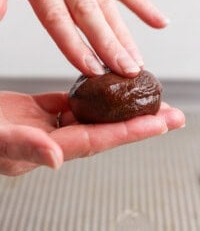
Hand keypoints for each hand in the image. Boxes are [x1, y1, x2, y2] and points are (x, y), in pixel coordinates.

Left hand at [0, 0, 167, 76]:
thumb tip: (2, 15)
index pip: (57, 16)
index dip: (76, 46)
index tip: (93, 70)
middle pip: (89, 12)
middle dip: (109, 46)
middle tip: (126, 71)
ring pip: (107, 1)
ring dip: (124, 33)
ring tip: (136, 59)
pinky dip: (139, 3)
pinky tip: (156, 22)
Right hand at [0, 91, 184, 175]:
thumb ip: (26, 148)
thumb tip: (57, 159)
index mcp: (50, 148)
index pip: (99, 139)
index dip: (130, 132)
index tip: (160, 123)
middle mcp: (57, 139)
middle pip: (106, 130)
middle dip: (141, 123)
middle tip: (173, 114)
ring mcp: (51, 124)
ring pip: (94, 115)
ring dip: (121, 108)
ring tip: (147, 99)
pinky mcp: (43, 110)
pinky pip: (74, 102)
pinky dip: (92, 94)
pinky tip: (107, 86)